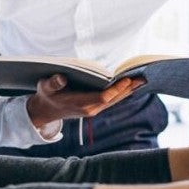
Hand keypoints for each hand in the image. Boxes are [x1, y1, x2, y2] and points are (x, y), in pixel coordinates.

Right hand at [25, 74, 143, 128]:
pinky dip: (122, 93)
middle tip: (143, 78)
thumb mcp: (45, 87)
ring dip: (128, 91)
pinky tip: (131, 85)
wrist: (47, 111)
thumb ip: (53, 83)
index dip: (116, 89)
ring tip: (142, 80)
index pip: (103, 97)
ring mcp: (94, 109)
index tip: (127, 79)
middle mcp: (90, 108)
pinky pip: (112, 100)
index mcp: (80, 103)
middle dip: (128, 89)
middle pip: (113, 99)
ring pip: (115, 100)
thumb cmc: (47, 95)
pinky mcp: (96, 107)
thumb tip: (61, 77)